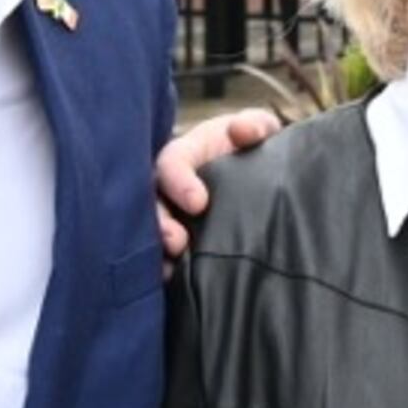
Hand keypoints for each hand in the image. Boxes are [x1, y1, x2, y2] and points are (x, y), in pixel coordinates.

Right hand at [154, 108, 281, 261]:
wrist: (256, 175)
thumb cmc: (251, 146)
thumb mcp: (257, 131)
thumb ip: (255, 126)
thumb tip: (242, 131)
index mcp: (186, 154)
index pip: (171, 163)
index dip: (178, 181)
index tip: (199, 203)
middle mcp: (169, 185)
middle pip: (151, 202)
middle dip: (160, 223)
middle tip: (177, 242)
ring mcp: (170, 213)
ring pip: (150, 231)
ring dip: (157, 250)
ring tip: (170, 269)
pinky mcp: (177, 239)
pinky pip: (161, 254)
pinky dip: (164, 267)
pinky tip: (173, 281)